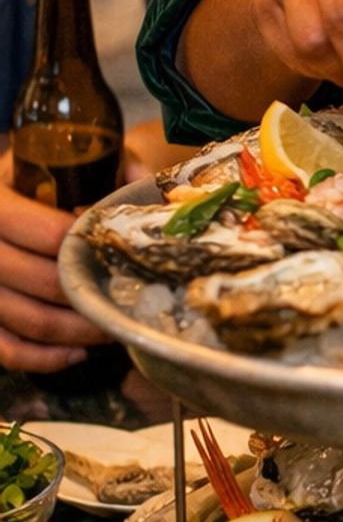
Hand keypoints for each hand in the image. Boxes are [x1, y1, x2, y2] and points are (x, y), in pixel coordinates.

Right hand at [0, 150, 110, 371]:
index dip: (86, 249)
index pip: (47, 235)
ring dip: (77, 332)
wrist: (10, 195)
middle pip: (40, 282)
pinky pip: (5, 349)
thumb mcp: (67, 163)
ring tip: (112, 327)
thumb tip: (149, 183)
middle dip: (90, 296)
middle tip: (129, 300)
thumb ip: (110, 168)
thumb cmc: (43, 180)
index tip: (118, 254)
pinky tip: (76, 353)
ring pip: (27, 321)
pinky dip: (41, 358)